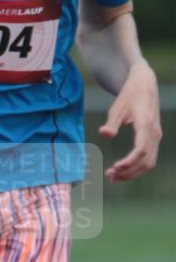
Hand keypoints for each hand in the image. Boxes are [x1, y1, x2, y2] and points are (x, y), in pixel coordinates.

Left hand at [99, 61, 161, 181]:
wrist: (145, 84)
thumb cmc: (129, 95)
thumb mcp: (117, 106)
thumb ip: (112, 122)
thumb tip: (104, 134)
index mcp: (145, 124)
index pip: (141, 149)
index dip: (129, 162)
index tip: (115, 168)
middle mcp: (154, 132)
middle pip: (145, 161)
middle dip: (128, 172)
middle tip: (109, 176)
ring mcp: (156, 136)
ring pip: (148, 163)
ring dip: (132, 173)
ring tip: (113, 177)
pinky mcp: (154, 139)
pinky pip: (148, 158)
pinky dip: (136, 168)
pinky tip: (121, 171)